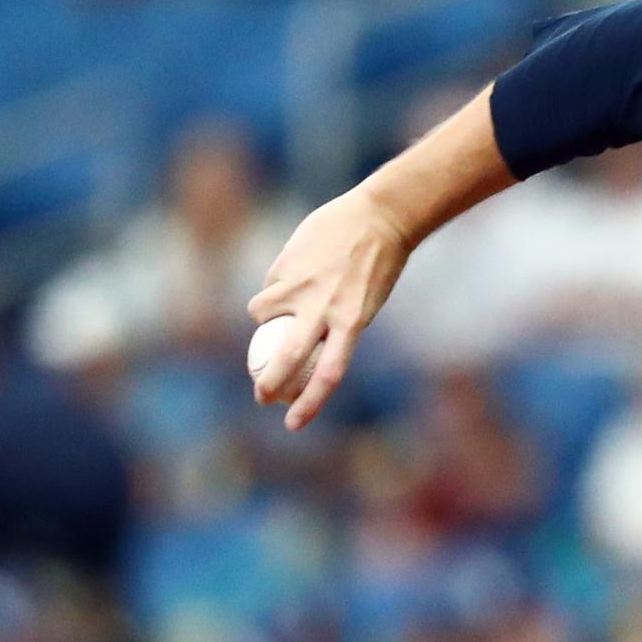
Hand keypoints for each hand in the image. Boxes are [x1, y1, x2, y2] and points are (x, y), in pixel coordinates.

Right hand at [247, 190, 417, 429]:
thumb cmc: (374, 262)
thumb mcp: (360, 302)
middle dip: (268, 382)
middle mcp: (327, 308)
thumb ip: (332, 321)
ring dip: (261, 317)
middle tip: (261, 396)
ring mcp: (304, 285)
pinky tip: (290, 273)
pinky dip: (272, 286)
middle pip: (289, 357)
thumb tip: (296, 337)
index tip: (292, 424)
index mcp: (352, 324)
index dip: (308, 404)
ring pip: (262, 313)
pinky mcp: (289, 262)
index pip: (329, 375)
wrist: (380, 216)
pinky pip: (269, 283)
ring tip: (271, 311)